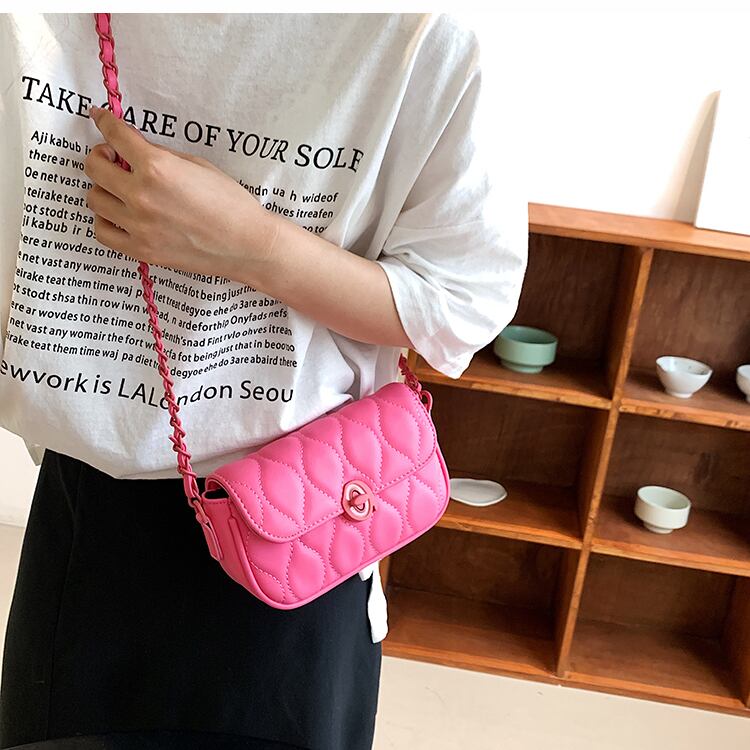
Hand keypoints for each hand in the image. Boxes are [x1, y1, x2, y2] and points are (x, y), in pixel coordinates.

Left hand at [83, 106, 279, 280]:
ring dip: (103, 189)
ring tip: (119, 190)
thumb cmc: (231, 204)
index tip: (100, 117)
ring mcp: (139, 226)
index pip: (115, 135)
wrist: (247, 244)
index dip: (104, 121)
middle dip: (100, 156)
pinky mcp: (142, 250)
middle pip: (94, 167)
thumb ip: (161, 156)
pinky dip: (105, 220)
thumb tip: (135, 148)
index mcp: (157, 168)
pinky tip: (118, 215)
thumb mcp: (197, 165)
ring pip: (94, 199)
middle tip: (111, 157)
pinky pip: (102, 232)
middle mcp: (142, 195)